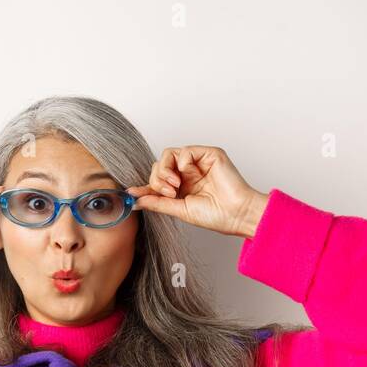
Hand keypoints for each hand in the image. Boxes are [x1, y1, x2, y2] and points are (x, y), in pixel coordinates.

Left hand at [126, 145, 269, 237]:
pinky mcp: (209, 154)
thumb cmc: (215, 215)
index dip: (145, 186)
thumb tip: (135, 201)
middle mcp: (188, 173)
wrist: (235, 214)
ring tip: (174, 186)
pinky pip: (184, 150)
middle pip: (159, 165)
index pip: (158, 180)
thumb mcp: (179, 209)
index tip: (131, 194)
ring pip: (168, 155)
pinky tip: (187, 175)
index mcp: (182, 187)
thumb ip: (157, 203)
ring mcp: (198, 163)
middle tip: (167, 193)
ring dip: (165, 171)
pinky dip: (181, 162)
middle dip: (157, 180)